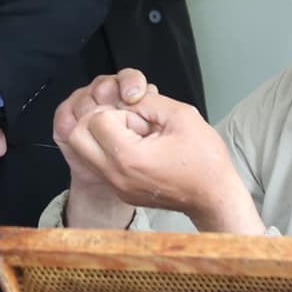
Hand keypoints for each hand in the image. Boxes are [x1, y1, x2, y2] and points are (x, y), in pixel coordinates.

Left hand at [60, 89, 262, 234]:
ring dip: (101, 135)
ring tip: (133, 135)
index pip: (95, 119)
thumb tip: (126, 94)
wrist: (215, 197)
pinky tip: (138, 148)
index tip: (141, 118)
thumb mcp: (181, 115)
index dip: (118, 110)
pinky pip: (99, 164)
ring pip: (83, 151)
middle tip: (127, 121)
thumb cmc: (205, 159)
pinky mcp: (121, 191)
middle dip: (98, 120)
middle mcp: (116, 176)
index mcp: (128, 158)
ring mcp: (117, 186)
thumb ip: (147, 99)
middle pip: (76, 136)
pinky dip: (110, 150)